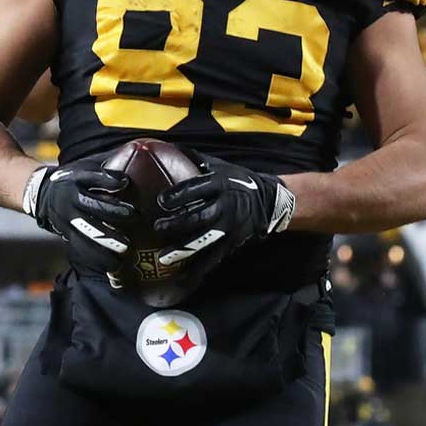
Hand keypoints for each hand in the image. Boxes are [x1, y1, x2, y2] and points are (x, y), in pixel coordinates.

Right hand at [26, 157, 136, 272]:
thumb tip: (130, 174)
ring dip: (106, 246)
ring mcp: (68, 221)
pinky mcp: (67, 236)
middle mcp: (70, 202)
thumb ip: (106, 171)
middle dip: (114, 218)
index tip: (125, 183)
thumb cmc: (73, 179)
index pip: (93, 178)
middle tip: (134, 221)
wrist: (41, 193)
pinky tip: (113, 267)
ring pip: (86, 237)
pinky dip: (97, 260)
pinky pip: (82, 251)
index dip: (109, 180)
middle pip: (92, 211)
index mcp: (75, 181)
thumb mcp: (84, 168)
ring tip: (124, 252)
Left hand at [151, 152, 294, 267]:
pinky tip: (183, 278)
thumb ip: (194, 160)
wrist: (267, 200)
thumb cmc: (236, 180)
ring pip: (206, 240)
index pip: (198, 188)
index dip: (180, 194)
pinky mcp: (233, 243)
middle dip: (178, 224)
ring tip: (165, 258)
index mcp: (221, 184)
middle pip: (200, 216)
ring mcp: (230, 227)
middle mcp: (226, 205)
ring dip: (185, 249)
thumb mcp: (220, 166)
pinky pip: (214, 257)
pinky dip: (199, 268)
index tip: (161, 200)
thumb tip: (164, 147)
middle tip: (158, 228)